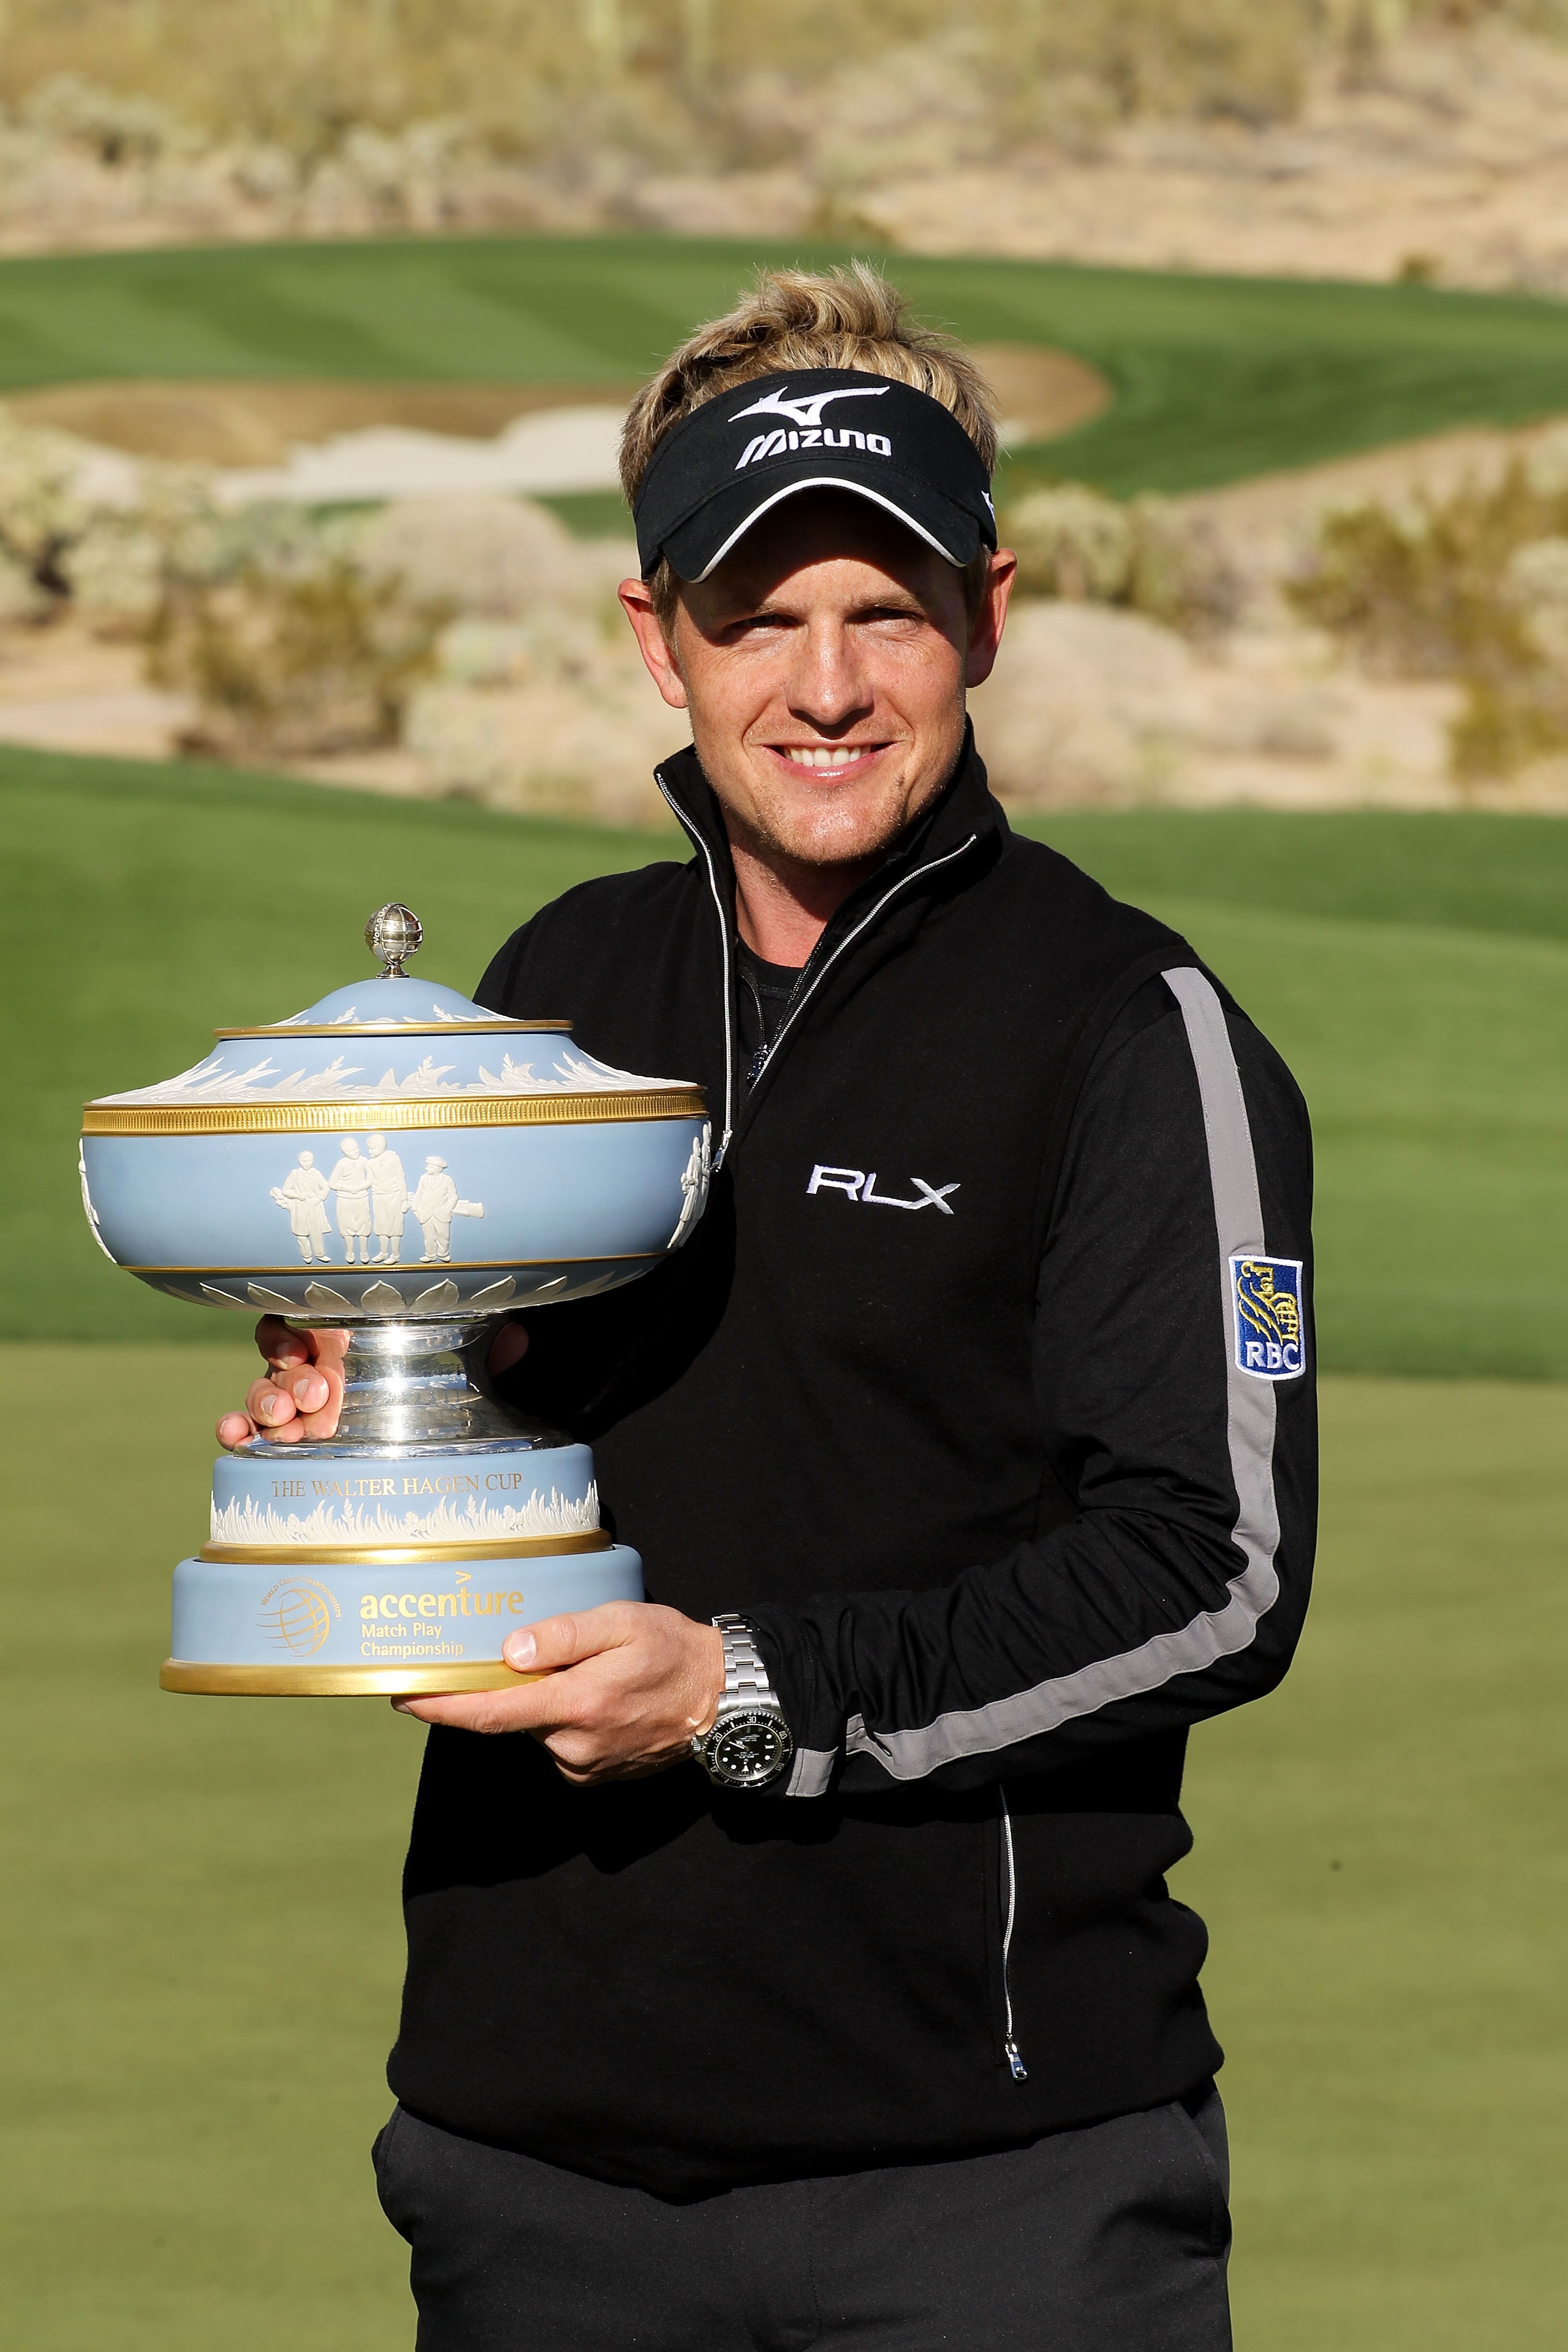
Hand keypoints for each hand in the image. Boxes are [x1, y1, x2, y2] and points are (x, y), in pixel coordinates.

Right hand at [215, 1315, 530, 1448]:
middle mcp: (311, 1361)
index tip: (305, 1347)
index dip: (289, 1331)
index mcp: (340, 1329)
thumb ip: (483, 1342)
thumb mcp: (458, 1346)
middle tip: (316, 1399)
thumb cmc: (428, 1363)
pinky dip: (238, 1431)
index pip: (295, 1318)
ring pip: (264, 1395)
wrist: (431, 1403)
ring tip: (284, 1425)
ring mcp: (297, 1398)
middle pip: (277, 1363)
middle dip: (287, 1380)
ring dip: (265, 1407)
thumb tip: (515, 1343)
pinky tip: (237, 1440)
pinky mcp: (292, 1431)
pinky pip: (252, 1428)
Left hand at [392, 1602, 725, 1785]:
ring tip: (583, 1671)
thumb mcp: (622, 1623)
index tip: (401, 1696)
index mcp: (576, 1705)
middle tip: (518, 1654)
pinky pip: (558, 1744)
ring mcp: (584, 1766)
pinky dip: (562, 1719)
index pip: (490, 1713)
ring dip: (540, 1703)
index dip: (440, 1707)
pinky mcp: (595, 1775)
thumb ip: (564, 1636)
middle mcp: (573, 1745)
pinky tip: (595, 1696)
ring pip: (536, 1730)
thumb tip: (509, 1652)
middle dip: (503, 1690)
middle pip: (511, 1718)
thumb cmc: (672, 1651)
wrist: (721, 1699)